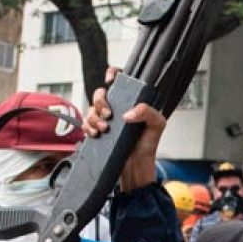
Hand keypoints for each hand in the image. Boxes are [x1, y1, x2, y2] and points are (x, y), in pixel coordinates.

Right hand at [84, 69, 166, 193]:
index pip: (121, 81)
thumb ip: (147, 112)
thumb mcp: (157, 125)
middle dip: (101, 102)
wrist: (137, 167)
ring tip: (105, 129)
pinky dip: (88, 128)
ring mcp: (106, 120)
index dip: (113, 74)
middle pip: (100, 94)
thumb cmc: (148, 145)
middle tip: (109, 115)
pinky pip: (85, 124)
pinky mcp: (97, 132)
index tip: (110, 80)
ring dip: (94, 118)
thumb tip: (128, 114)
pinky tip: (96, 134)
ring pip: (91, 109)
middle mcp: (118, 108)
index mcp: (131, 102)